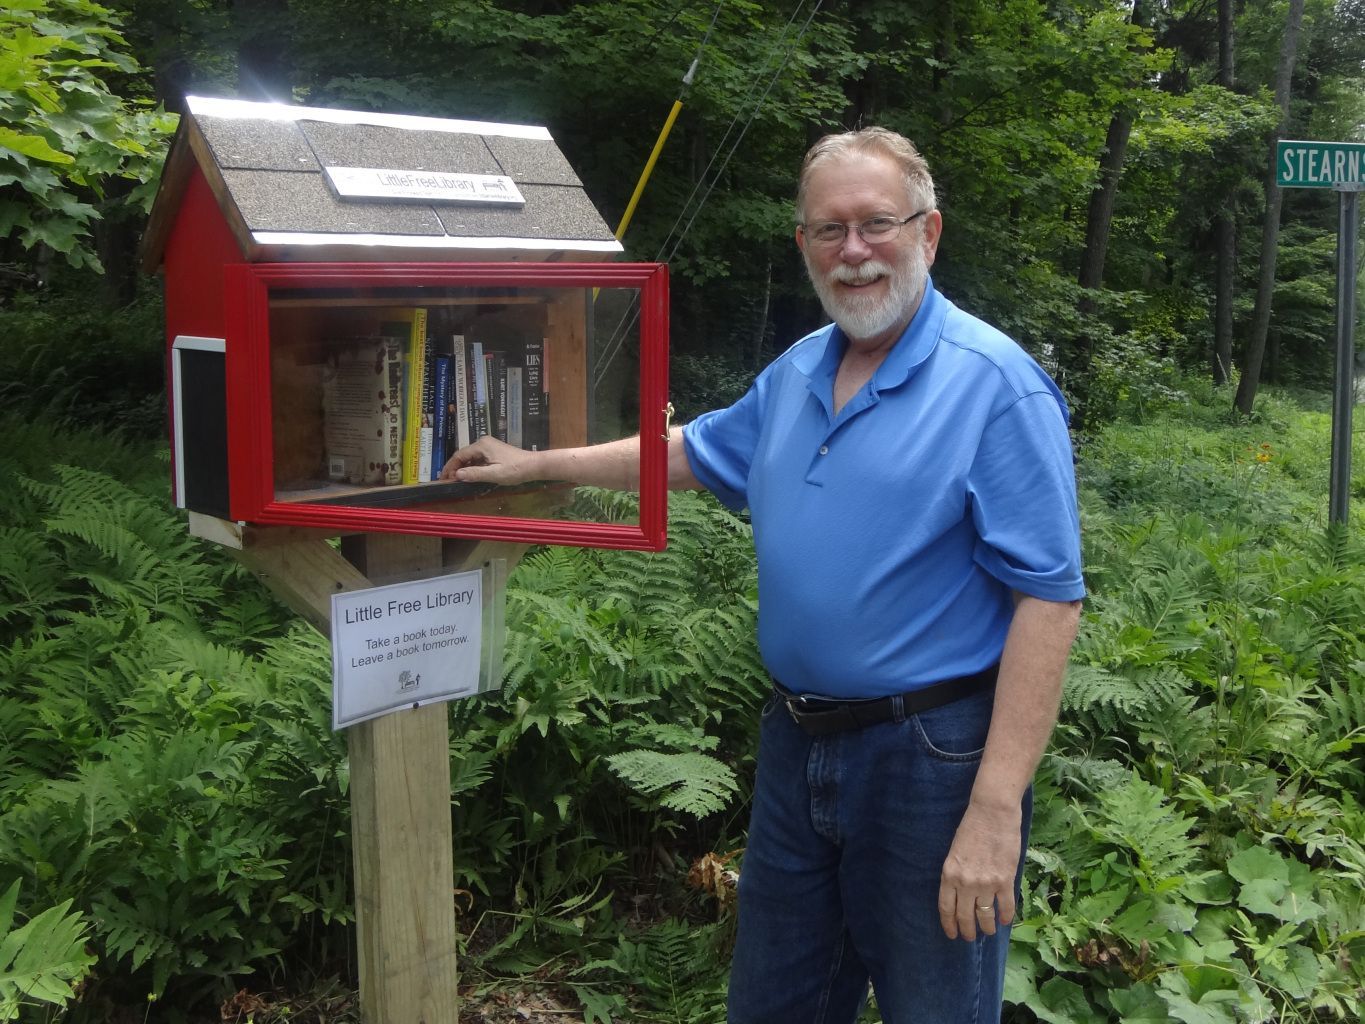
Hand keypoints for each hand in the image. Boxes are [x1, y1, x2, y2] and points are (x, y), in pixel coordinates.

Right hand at [438, 436, 540, 485]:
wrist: (533, 465)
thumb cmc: (515, 470)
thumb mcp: (494, 474)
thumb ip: (474, 474)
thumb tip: (456, 475)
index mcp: (481, 445)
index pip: (459, 455)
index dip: (450, 467)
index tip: (443, 479)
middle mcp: (483, 443)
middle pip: (463, 455)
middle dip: (454, 468)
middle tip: (447, 481)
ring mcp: (488, 447)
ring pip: (470, 458)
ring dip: (463, 468)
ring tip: (456, 481)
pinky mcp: (493, 452)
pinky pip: (478, 459)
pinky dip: (472, 467)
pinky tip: (469, 477)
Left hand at [937, 798, 1022, 941]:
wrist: (992, 812)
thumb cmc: (971, 828)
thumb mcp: (954, 852)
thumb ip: (956, 874)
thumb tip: (962, 894)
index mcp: (949, 874)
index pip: (946, 908)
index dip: (949, 924)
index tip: (952, 934)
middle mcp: (965, 883)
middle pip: (964, 916)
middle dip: (967, 930)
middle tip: (970, 937)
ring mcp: (986, 883)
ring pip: (985, 915)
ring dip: (987, 927)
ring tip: (988, 931)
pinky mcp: (1005, 880)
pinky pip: (1005, 906)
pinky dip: (1006, 916)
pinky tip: (1005, 920)